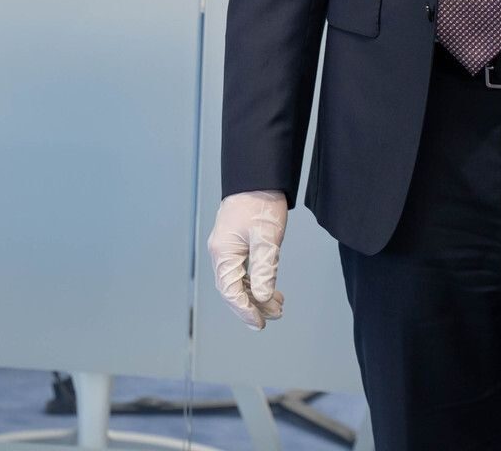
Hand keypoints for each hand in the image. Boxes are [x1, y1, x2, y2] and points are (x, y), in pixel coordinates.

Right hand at [207, 189, 287, 329]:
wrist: (258, 177)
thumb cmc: (261, 203)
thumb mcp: (267, 238)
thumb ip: (264, 269)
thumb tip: (261, 298)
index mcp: (223, 252)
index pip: (230, 290)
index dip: (245, 310)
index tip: (260, 323)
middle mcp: (221, 252)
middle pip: (232, 289)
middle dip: (252, 306)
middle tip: (273, 317)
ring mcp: (227, 248)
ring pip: (239, 281)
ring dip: (256, 295)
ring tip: (278, 306)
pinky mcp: (236, 243)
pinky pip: (243, 270)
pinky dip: (257, 282)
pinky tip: (272, 289)